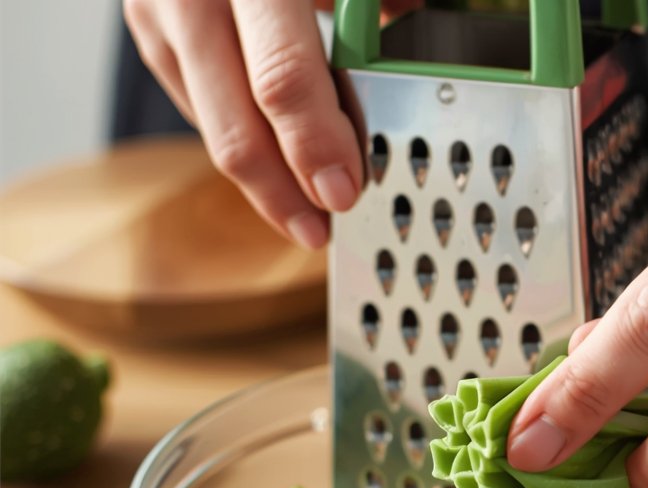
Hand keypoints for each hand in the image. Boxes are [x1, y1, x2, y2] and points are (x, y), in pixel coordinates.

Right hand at [124, 0, 390, 248]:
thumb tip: (421, 33)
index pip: (283, 76)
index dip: (316, 143)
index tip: (347, 191)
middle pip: (235, 126)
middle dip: (285, 192)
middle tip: (322, 231)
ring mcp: (160, 19)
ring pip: (211, 131)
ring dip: (263, 186)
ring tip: (305, 219)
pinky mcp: (151, 38)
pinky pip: (199, 112)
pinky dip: (242, 147)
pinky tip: (277, 176)